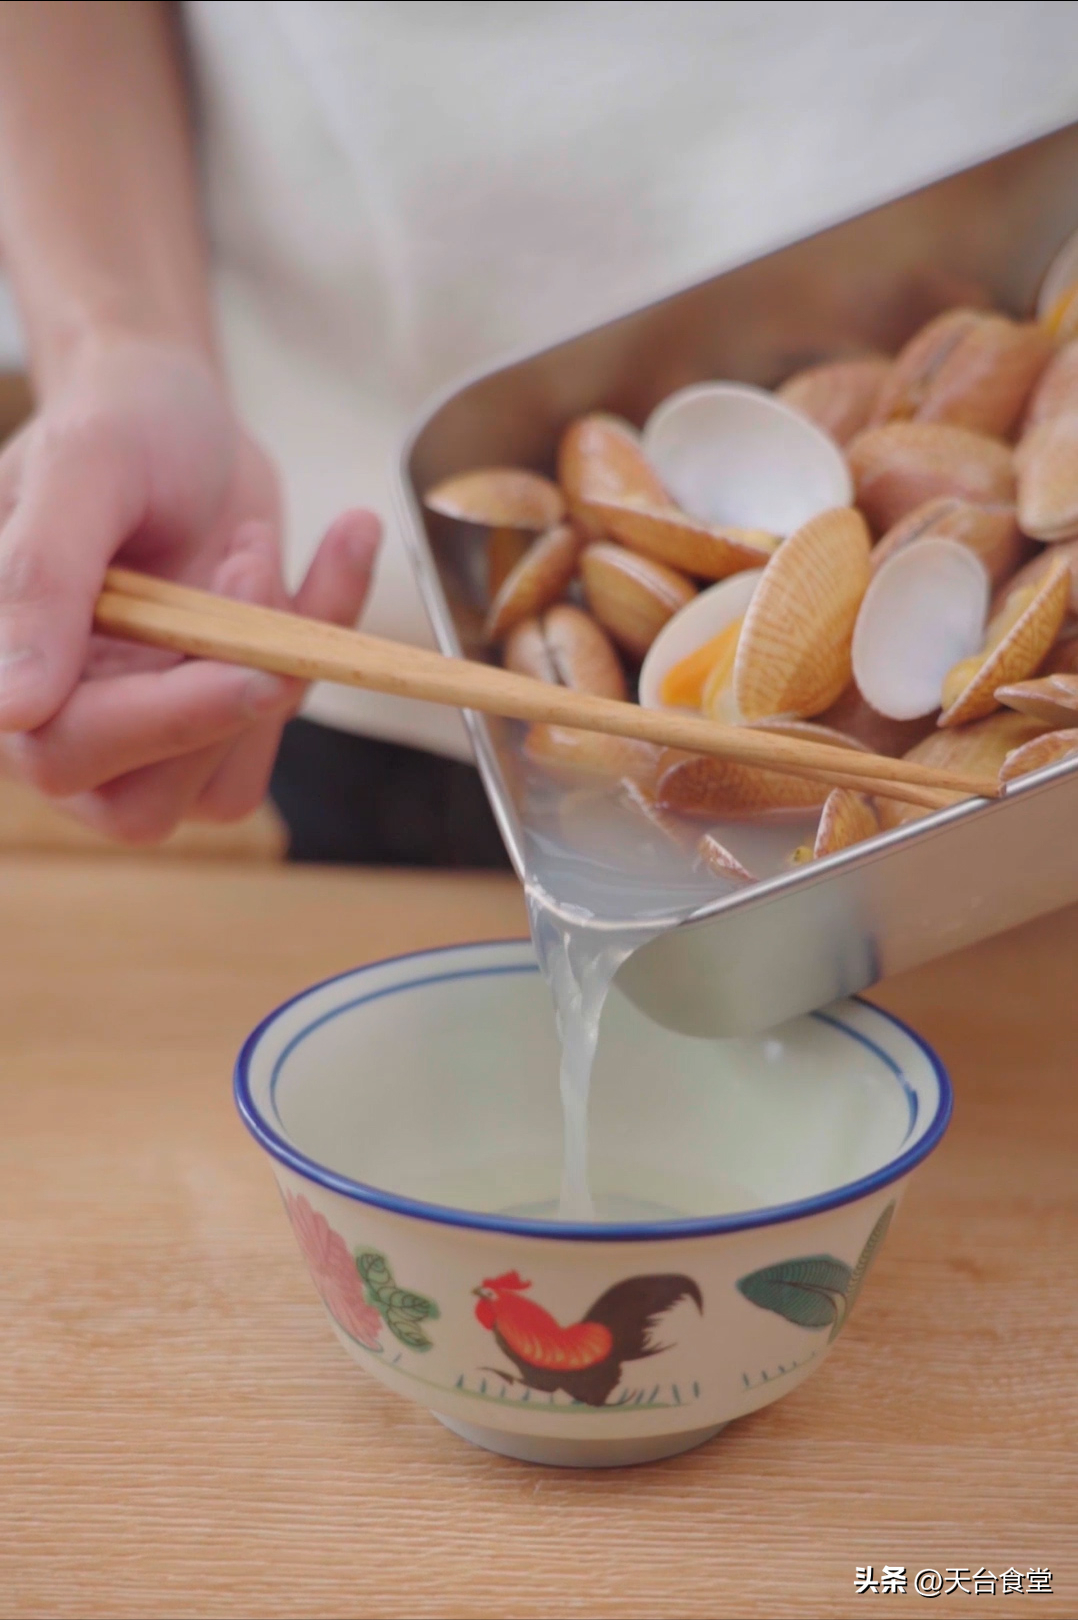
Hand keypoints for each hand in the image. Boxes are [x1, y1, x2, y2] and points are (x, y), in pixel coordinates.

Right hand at [0, 334, 378, 841]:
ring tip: (251, 546)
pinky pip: (280, 732)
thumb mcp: (81, 469)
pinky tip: (336, 550)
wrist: (177, 410)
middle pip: (144, 805)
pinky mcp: (217, 720)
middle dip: (223, 701)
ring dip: (269, 664)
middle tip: (248, 562)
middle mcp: (64, 721)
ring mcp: (146, 734)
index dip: (162, 722)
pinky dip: (322, 640)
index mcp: (4, 668)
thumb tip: (10, 709)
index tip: (251, 668)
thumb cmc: (116, 425)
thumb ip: (39, 580)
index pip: (62, 749)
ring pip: (224, 784)